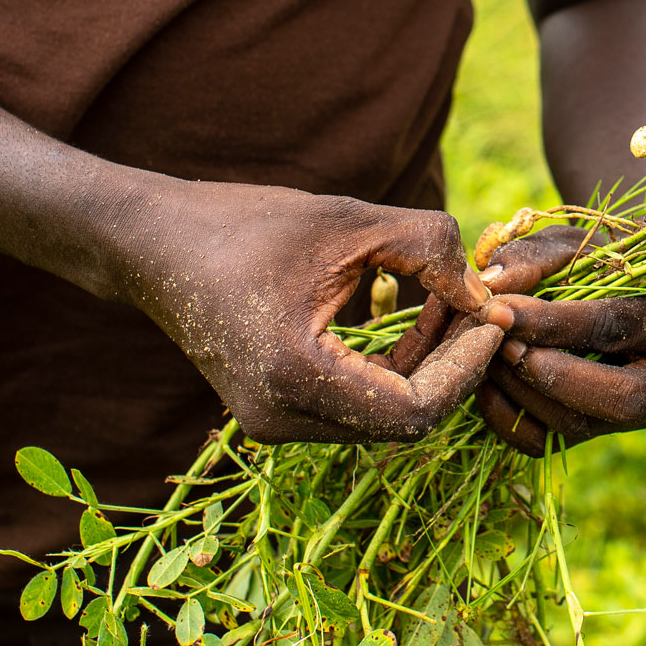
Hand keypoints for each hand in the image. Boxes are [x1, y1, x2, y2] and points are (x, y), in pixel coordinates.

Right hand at [113, 181, 501, 443]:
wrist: (152, 244)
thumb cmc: (247, 224)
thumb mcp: (349, 221)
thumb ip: (428, 250)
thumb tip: (487, 295)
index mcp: (296, 378)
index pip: (413, 410)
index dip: (466, 369)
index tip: (494, 319)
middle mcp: (283, 418)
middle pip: (404, 420)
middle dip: (454, 365)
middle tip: (483, 308)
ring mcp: (275, 423)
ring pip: (384, 417)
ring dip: (429, 365)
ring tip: (453, 303)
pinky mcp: (276, 412)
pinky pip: (359, 405)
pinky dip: (397, 367)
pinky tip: (418, 317)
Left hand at [473, 226, 645, 456]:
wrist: (606, 291)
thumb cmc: (593, 261)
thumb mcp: (572, 246)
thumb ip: (536, 258)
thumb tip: (492, 287)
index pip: (617, 328)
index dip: (554, 323)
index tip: (499, 311)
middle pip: (619, 398)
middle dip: (548, 374)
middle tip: (499, 345)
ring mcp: (638, 415)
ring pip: (579, 427)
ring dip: (520, 393)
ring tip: (486, 354)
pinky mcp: (597, 434)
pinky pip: (549, 444)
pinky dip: (508, 418)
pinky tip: (488, 381)